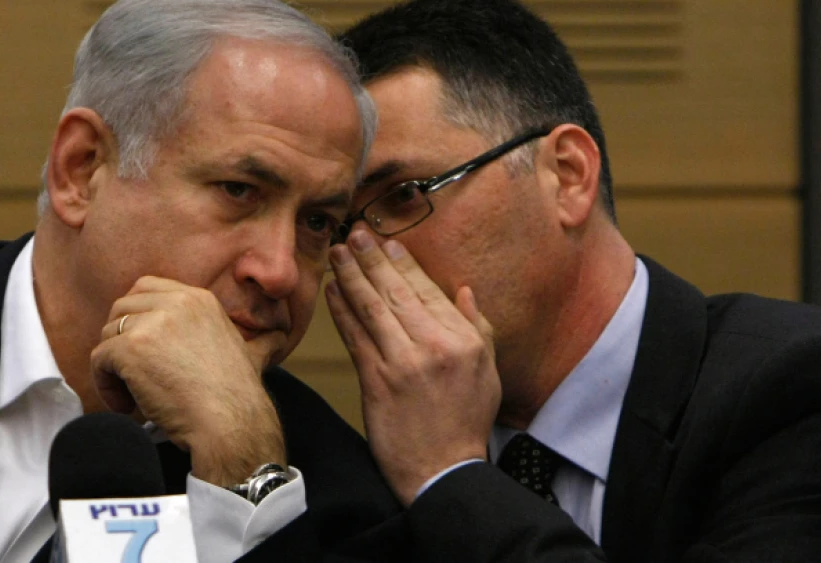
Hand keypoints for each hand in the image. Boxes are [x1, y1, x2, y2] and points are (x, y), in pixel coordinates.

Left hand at [90, 276, 286, 486]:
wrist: (230, 423)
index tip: (143, 350)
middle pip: (121, 307)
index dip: (136, 317)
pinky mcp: (131, 349)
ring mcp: (152, 324)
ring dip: (113, 367)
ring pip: (107, 335)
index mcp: (199, 299)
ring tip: (134, 396)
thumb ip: (260, 341)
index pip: (146, 288)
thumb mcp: (252, 355)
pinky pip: (99, 360)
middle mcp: (176, 303)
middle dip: (120, 341)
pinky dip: (105, 385)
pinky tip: (128, 406)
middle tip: (135, 375)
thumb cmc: (238, 397)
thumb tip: (279, 337)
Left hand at [326, 231, 500, 505]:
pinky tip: (332, 291)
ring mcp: (403, 364)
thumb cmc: (466, 423)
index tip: (388, 243)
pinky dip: (342, 311)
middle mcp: (434, 347)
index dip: (404, 264)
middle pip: (397, 293)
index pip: (429, 291)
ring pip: (372, 309)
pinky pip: (355, 337)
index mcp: (463, 341)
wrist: (443, 472)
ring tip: (337, 253)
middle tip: (354, 233)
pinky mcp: (377, 382)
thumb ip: (478, 327)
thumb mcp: (488, 373)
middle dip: (372, 259)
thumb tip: (464, 291)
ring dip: (351, 277)